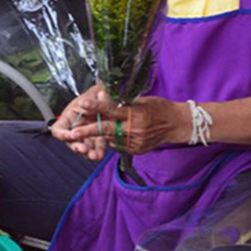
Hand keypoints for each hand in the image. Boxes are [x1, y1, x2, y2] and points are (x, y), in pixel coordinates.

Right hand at [52, 84, 108, 160]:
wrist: (110, 99)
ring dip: (87, 153)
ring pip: (83, 148)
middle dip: (76, 146)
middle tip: (83, 149)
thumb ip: (91, 100)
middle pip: (71, 142)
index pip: (58, 129)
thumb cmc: (96, 95)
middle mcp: (75, 129)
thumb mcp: (93, 94)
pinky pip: (96, 148)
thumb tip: (85, 102)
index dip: (61, 133)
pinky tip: (101, 154)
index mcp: (69, 117)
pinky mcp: (96, 140)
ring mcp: (85, 136)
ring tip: (94, 156)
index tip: (70, 135)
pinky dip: (98, 152)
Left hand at [60, 94, 189, 154]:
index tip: (81, 104)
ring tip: (88, 132)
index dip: (95, 107)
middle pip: (106, 130)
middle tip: (72, 132)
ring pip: (110, 139)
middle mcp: (133, 130)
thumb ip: (124, 104)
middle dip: (88, 131)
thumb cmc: (160, 108)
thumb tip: (104, 100)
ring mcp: (135, 142)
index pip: (111, 110)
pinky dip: (113, 139)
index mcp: (135, 114)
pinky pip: (118, 145)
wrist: (177, 124)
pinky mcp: (136, 150)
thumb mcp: (142, 101)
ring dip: (99, 135)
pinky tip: (113, 134)